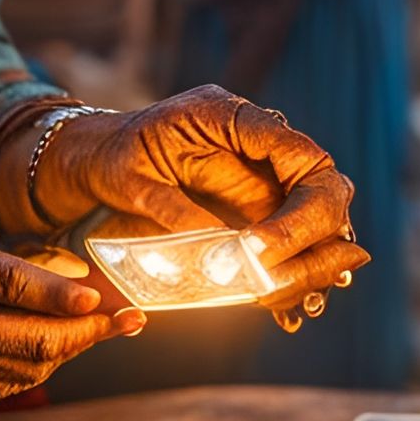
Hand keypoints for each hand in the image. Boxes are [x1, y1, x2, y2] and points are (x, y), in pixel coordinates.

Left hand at [31, 87, 366, 312]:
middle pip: (321, 185)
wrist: (99, 155)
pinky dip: (290, 267)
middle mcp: (255, 139)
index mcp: (229, 115)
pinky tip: (281, 305)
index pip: (298, 154)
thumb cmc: (112, 156)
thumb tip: (223, 259)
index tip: (265, 250)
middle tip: (281, 282)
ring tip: (288, 304)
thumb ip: (177, 212)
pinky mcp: (254, 199)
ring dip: (309, 259)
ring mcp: (259, 170)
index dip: (299, 208)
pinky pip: (289, 232)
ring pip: (314, 213)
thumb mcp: (134, 181)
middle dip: (312, 237)